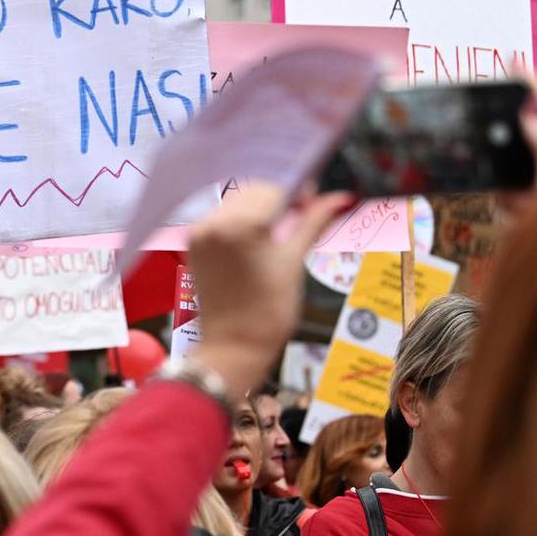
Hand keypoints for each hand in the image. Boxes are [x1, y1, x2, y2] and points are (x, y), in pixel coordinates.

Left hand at [187, 184, 353, 394]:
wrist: (234, 347)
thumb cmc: (268, 312)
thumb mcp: (294, 261)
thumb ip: (314, 222)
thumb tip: (342, 198)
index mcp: (239, 226)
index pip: (274, 188)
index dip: (298, 192)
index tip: (314, 200)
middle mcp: (213, 223)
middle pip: (253, 190)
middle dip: (278, 198)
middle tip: (301, 215)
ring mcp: (200, 233)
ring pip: (236, 202)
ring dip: (259, 208)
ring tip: (279, 233)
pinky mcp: (194, 243)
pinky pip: (221, 217)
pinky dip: (240, 221)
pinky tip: (257, 241)